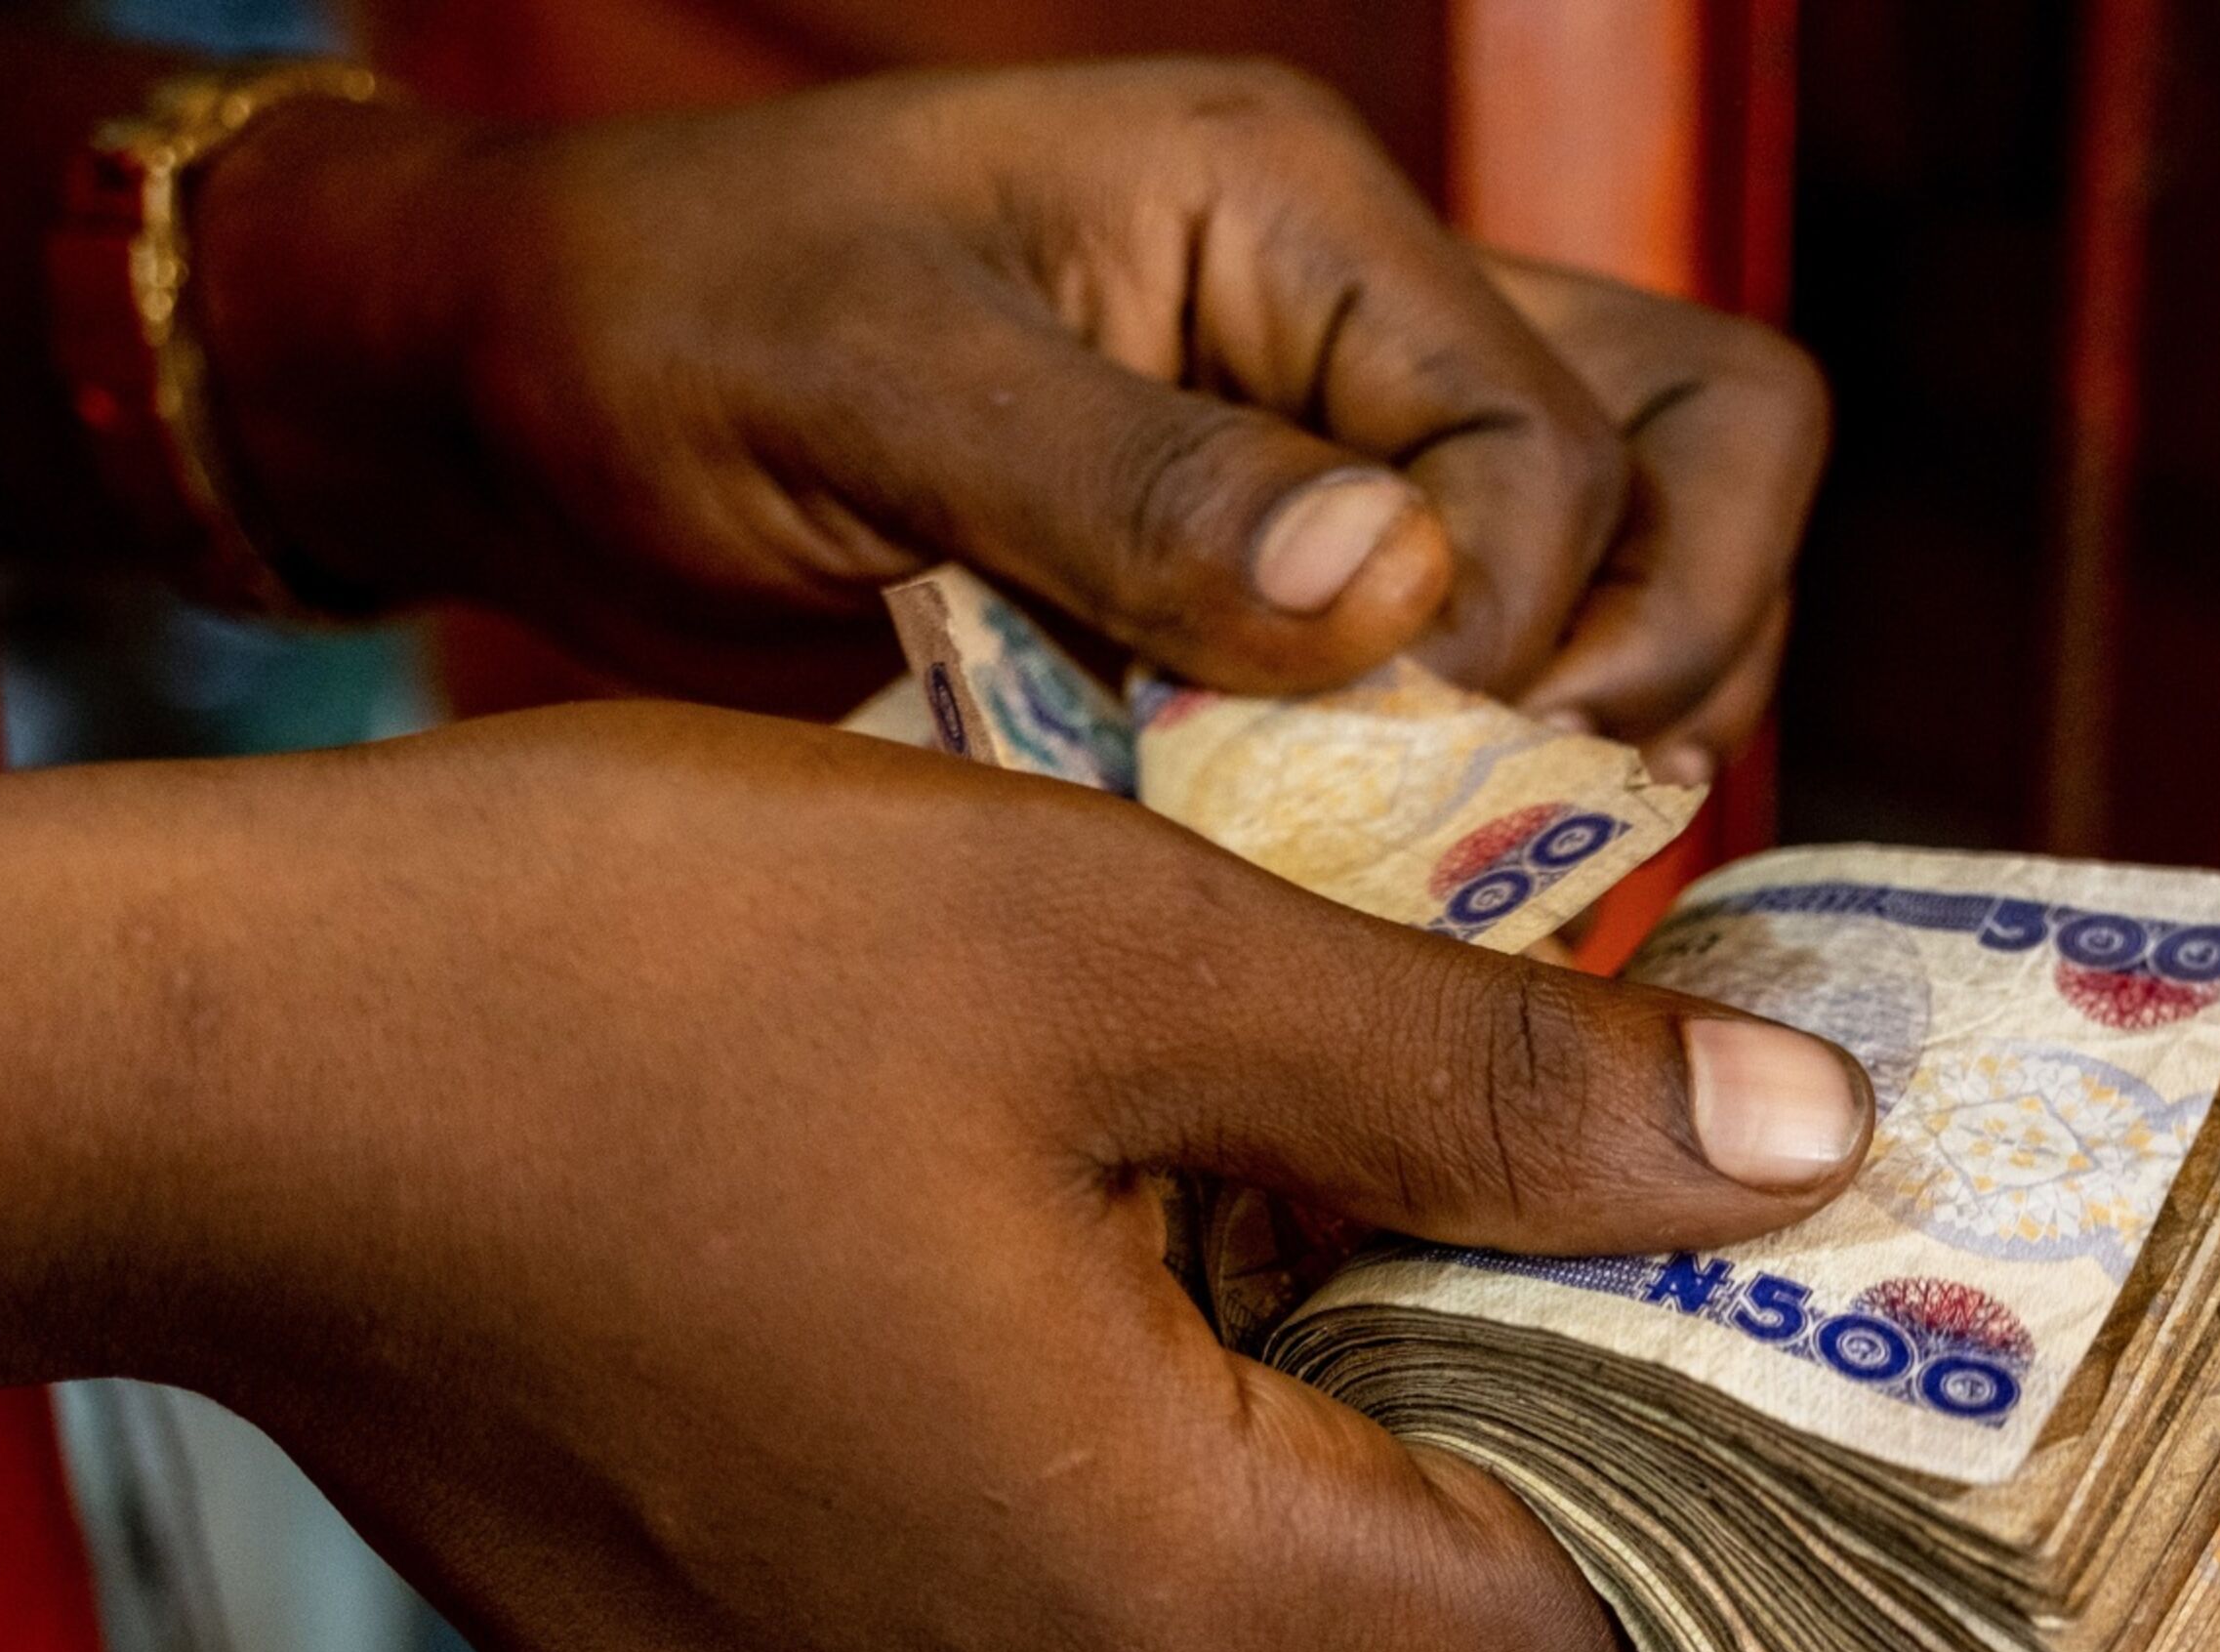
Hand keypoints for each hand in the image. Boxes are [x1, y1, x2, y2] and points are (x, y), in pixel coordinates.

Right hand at [0, 708, 1867, 1651]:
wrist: (188, 1071)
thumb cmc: (648, 965)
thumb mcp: (1124, 945)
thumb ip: (1483, 1077)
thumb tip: (1810, 1144)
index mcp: (1159, 1578)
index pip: (1566, 1635)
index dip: (1690, 1487)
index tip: (1721, 1339)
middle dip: (1482, 1511)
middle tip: (1507, 1293)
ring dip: (1279, 1592)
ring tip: (1282, 1357)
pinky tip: (1069, 1456)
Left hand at [194, 60, 1825, 733]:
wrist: (517, 383)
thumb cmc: (654, 328)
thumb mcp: (868, 384)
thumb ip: (1132, 487)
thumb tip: (1404, 605)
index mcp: (1285, 206)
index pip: (1562, 437)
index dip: (1527, 631)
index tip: (1390, 770)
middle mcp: (1361, 301)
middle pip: (1702, 448)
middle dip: (1670, 645)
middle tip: (1530, 813)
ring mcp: (1341, 433)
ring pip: (1637, 554)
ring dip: (1601, 719)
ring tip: (1463, 861)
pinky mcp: (1287, 566)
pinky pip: (1494, 653)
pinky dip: (1485, 770)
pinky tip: (1382, 878)